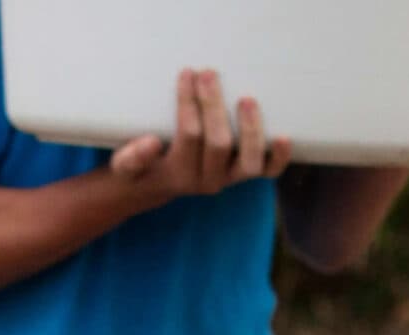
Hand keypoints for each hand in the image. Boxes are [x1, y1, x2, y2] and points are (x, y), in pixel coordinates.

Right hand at [108, 69, 293, 206]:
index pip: (189, 136)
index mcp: (179, 175)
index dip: (189, 103)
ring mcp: (228, 178)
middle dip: (214, 106)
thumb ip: (132, 157)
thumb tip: (153, 143)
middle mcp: (208, 180)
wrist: (154, 186)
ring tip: (245, 99)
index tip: (187, 73)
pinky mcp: (241, 173)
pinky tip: (284, 137)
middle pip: (219, 143)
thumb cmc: (139, 168)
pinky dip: (278, 157)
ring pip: (249, 160)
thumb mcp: (124, 166)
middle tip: (209, 74)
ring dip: (251, 129)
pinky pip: (267, 171)